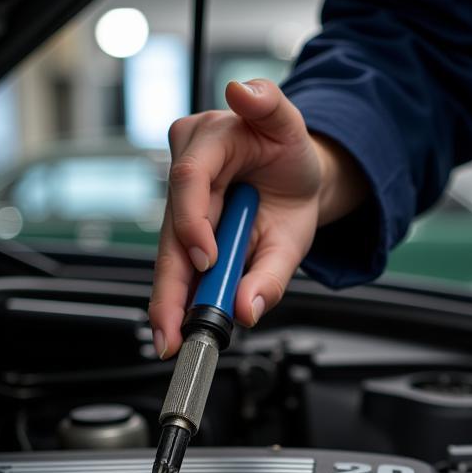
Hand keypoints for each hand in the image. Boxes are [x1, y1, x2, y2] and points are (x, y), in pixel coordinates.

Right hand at [148, 79, 367, 358]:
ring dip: (171, 296)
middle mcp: (189, 152)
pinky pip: (177, 254)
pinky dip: (178, 293)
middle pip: (170, 223)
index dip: (193, 221)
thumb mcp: (302, 216)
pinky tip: (173, 327)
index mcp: (221, 133)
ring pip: (169, 245)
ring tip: (172, 339)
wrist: (298, 170)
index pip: (190, 175)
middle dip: (171, 283)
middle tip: (172, 330)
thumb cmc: (296, 174)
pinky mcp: (178, 209)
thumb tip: (248, 308)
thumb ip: (276, 265)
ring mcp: (179, 181)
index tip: (207, 259)